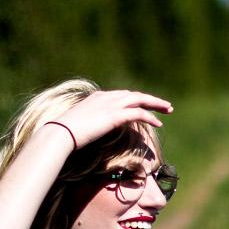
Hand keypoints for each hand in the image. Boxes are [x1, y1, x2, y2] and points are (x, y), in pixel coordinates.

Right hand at [46, 89, 172, 151]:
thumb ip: (90, 124)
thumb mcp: (79, 126)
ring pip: (140, 100)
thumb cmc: (65, 134)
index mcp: (97, 98)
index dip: (136, 100)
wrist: (60, 134)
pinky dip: (150, 117)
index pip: (122, 95)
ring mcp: (110, 105)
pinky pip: (138, 113)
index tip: (145, 105)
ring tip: (168, 110)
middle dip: (151, 99)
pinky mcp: (114, 115)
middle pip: (134, 95)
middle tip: (165, 106)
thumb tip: (91, 132)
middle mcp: (105, 97)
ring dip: (155, 104)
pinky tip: (158, 123)